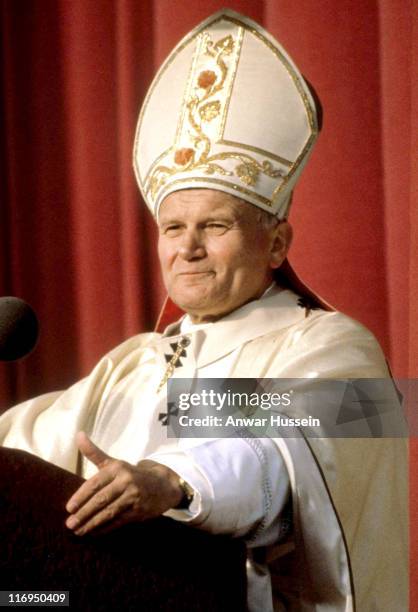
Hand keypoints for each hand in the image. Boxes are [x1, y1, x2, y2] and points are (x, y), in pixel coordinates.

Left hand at [65, 431, 182, 535]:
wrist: (163, 484)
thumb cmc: (131, 474)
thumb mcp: (114, 463)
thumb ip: (94, 452)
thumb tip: (78, 435)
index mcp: (117, 468)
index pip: (95, 483)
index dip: (81, 496)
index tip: (69, 508)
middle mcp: (126, 481)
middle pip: (101, 499)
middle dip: (84, 513)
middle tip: (70, 524)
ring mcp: (133, 496)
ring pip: (109, 512)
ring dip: (92, 523)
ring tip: (78, 531)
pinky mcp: (139, 511)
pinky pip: (118, 521)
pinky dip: (105, 529)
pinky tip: (93, 533)